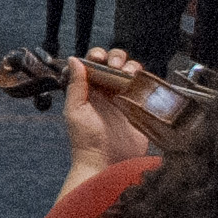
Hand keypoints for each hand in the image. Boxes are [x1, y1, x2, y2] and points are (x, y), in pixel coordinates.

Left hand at [67, 58, 156, 172]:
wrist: (106, 162)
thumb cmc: (86, 141)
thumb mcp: (75, 110)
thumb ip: (76, 85)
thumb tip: (73, 60)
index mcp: (90, 89)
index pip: (95, 63)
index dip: (98, 55)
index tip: (99, 58)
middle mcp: (107, 91)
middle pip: (115, 63)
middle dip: (116, 58)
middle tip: (115, 67)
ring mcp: (125, 98)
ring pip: (131, 72)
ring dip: (131, 66)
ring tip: (128, 73)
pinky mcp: (139, 107)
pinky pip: (144, 88)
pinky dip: (144, 80)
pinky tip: (139, 82)